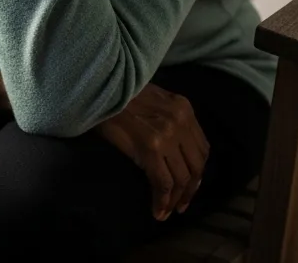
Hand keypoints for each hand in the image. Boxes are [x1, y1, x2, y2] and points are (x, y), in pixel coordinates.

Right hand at [96, 83, 209, 220]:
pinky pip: (163, 181)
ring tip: (167, 211)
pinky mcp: (150, 146)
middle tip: (180, 205)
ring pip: (181, 177)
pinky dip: (162, 200)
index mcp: (183, 107)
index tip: (189, 185)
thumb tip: (171, 145)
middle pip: (196, 165)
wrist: (96, 85)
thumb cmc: (116, 92)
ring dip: (176, 199)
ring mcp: (166, 133)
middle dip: (190, 189)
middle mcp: (180, 120)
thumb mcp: (152, 97)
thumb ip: (167, 116)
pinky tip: (157, 210)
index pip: (201, 147)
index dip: (197, 171)